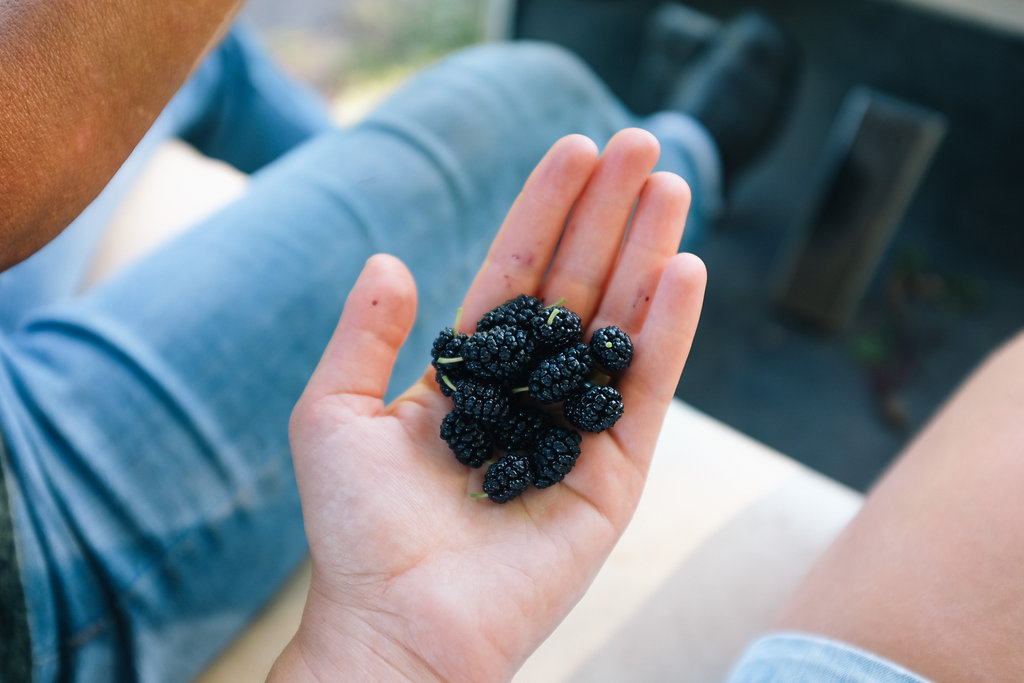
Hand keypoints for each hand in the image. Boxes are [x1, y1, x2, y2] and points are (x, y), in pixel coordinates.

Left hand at [269, 129, 705, 681]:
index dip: (545, 212)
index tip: (575, 150)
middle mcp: (530, 394)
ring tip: (670, 185)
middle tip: (640, 145)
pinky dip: (668, 333)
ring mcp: (577, 432)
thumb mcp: (334, 414)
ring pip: (621, 327)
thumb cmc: (357, 531)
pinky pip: (648, 395)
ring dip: (648, 254)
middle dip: (609, 215)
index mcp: (473, 374)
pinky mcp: (615, 477)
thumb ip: (363, 335)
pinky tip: (683, 271)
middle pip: (580, 286)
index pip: (518, 274)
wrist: (397, 626)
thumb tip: (391, 261)